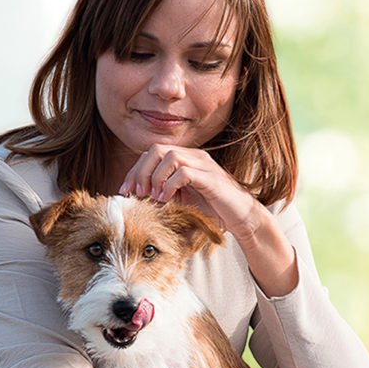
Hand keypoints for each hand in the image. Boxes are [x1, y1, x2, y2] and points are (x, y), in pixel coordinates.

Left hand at [118, 144, 262, 241]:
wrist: (243, 218)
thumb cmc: (214, 210)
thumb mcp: (183, 199)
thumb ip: (164, 192)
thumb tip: (137, 196)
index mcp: (187, 159)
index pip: (152, 153)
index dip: (135, 170)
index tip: (126, 191)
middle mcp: (195, 157)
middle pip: (157, 149)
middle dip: (141, 171)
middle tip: (137, 193)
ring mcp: (204, 165)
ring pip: (169, 156)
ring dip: (155, 177)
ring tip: (154, 196)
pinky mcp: (211, 178)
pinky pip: (184, 172)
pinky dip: (170, 185)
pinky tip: (167, 199)